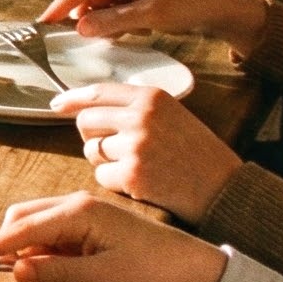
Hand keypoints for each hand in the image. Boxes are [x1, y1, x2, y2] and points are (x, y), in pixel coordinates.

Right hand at [0, 191, 227, 281]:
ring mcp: (83, 211)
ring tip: (14, 272)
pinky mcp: (89, 223)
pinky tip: (41, 264)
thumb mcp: (102, 277)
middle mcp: (76, 204)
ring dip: (21, 245)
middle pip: (23, 217)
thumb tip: (14, 271)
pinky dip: (38, 246)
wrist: (194, 267)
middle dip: (3, 242)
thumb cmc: (152, 270)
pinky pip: (51, 231)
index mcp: (78, 212)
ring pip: (35, 223)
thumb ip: (56, 273)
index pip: (22, 228)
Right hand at [39, 0, 268, 49]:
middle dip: (88, 16)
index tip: (45, 21)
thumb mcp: (151, 15)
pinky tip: (135, 29)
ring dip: (105, 21)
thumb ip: (113, 21)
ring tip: (129, 31)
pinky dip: (116, 22)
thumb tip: (80, 27)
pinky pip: (111, 9)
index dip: (63, 3)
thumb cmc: (192, 4)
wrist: (220, 9)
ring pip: (99, 4)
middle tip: (87, 37)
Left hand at [50, 84, 242, 221]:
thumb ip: (137, 109)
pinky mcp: (133, 174)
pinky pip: (101, 177)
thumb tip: (87, 108)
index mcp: (152, 97)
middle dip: (93, 138)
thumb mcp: (173, 117)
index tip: (57, 104)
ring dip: (106, 162)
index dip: (73, 99)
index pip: (98, 92)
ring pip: (91, 151)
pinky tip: (142, 183)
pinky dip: (115, 183)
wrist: (225, 189)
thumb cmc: (198, 155)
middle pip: (86, 122)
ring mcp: (136, 145)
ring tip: (139, 167)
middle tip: (118, 151)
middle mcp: (141, 116)